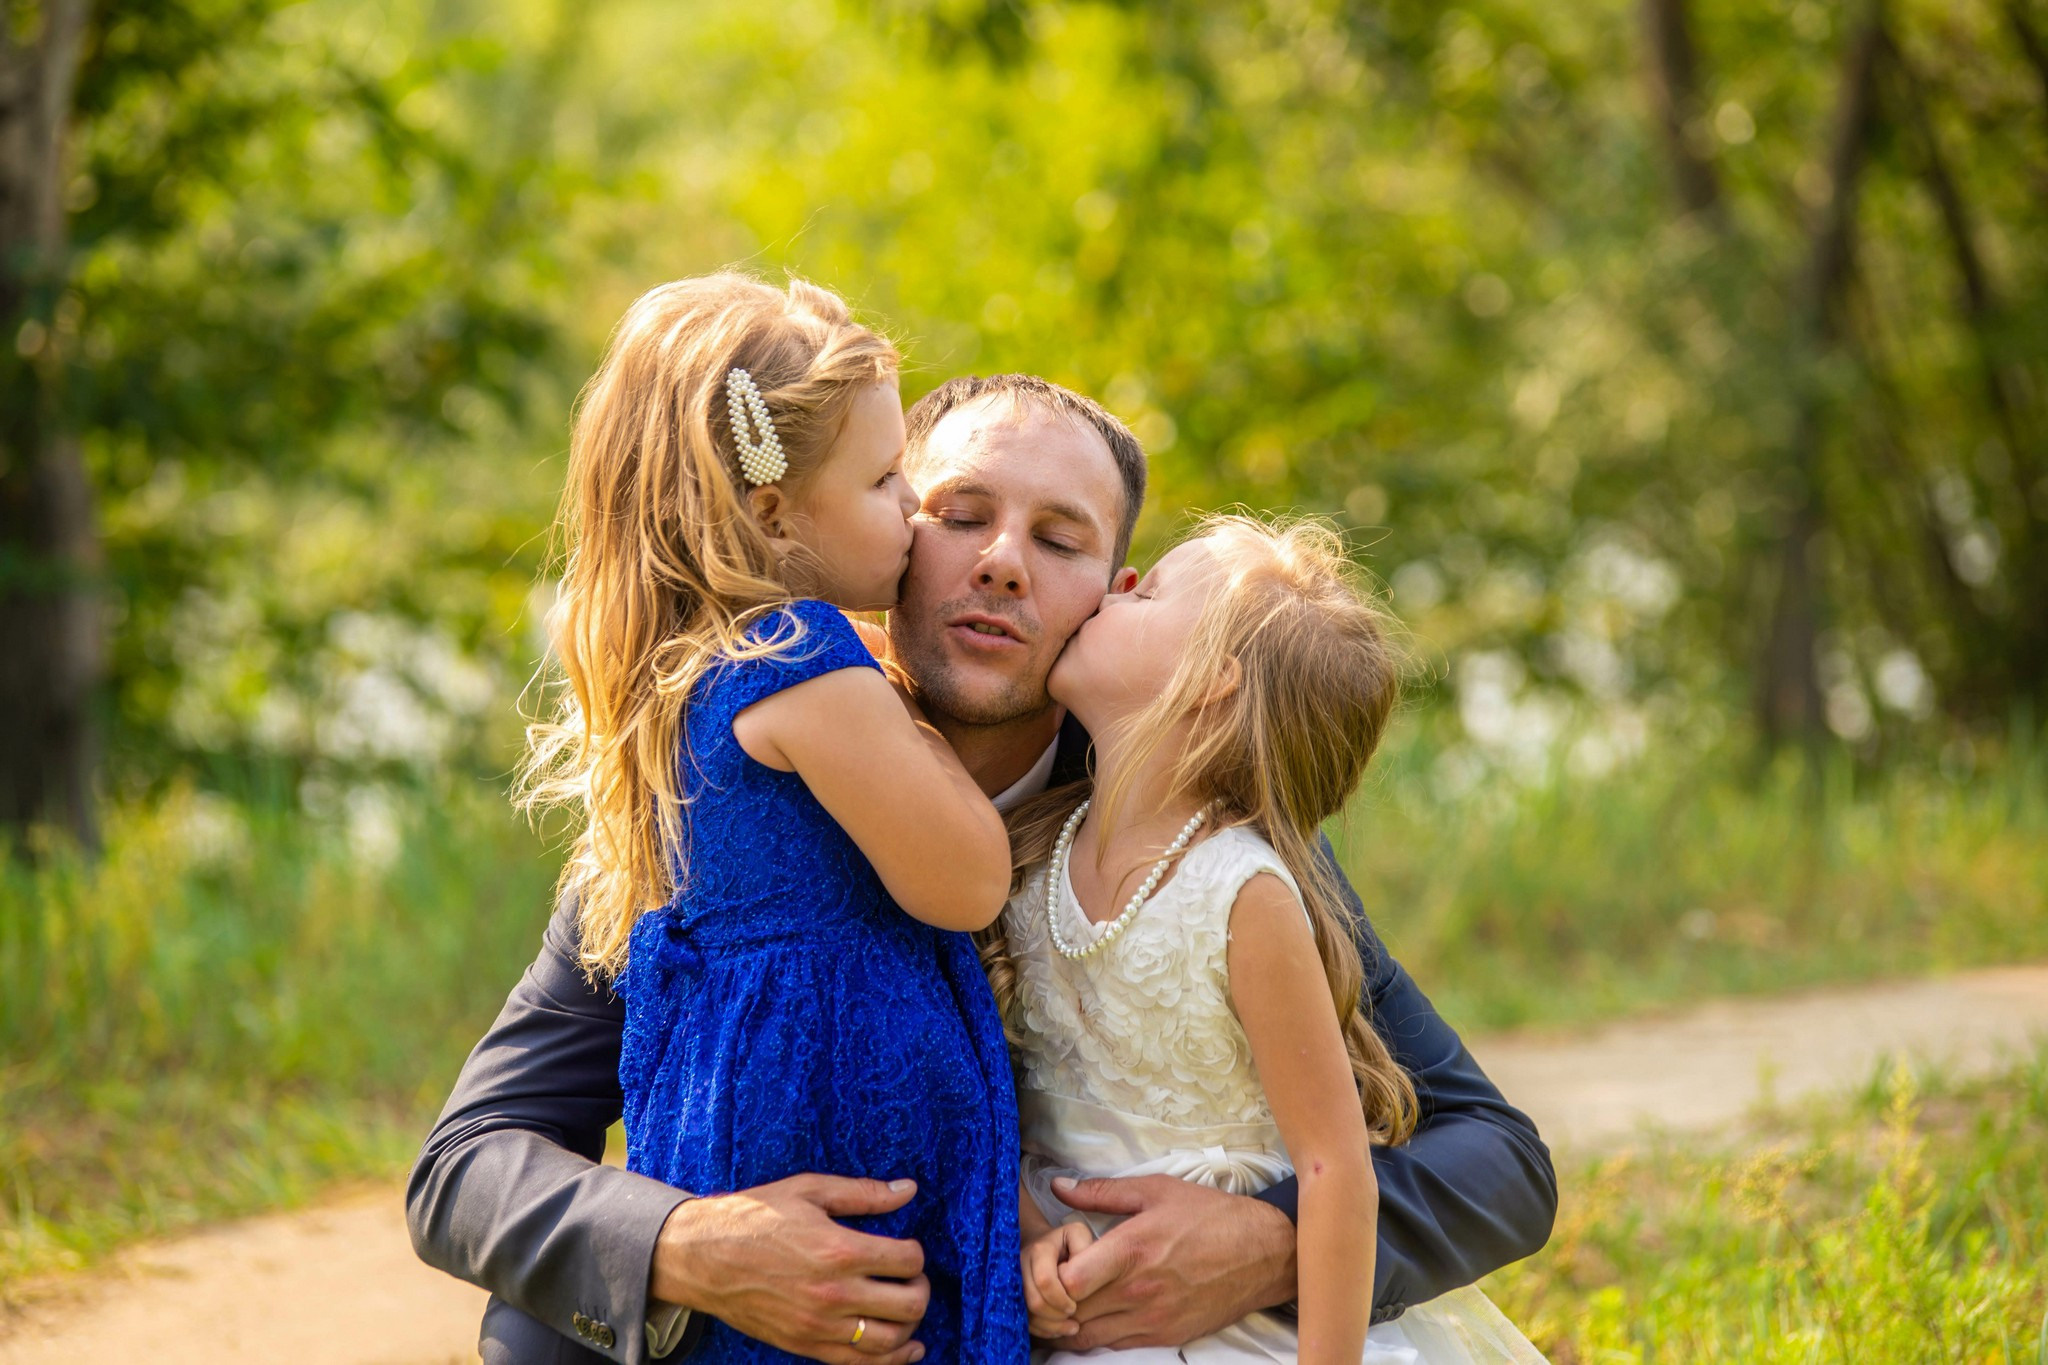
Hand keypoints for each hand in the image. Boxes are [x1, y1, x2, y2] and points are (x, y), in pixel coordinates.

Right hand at [649, 1173, 929, 1363]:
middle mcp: (833, 1293)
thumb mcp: (808, 1190)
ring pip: (890, 1341)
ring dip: (910, 1325)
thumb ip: (863, 1193)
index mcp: (838, 1250)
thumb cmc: (754, 1217)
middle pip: (908, 1305)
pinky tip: (907, 1348)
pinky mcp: (805, 1345)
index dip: (915, 1252)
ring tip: (905, 1306)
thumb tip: (908, 1189)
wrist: (702, 1257)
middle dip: (920, 1289)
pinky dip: (892, 1360)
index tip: (905, 1247)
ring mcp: (819, 1325)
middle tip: (911, 1277)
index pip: (907, 1260)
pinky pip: (859, 1364)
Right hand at [1021, 1221, 1094, 1340]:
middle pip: (1034, 1302)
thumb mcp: (1079, 1235)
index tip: (1075, 1305)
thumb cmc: (1067, 1243)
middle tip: (1073, 1318)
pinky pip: (1023, 1320)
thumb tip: (1082, 1275)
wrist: (1043, 1245)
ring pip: (1027, 1314)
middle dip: (1056, 1316)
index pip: (1045, 1281)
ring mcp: (1013, 1281)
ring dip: (1050, 1326)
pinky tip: (1058, 1329)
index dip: (1061, 1299)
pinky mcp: (1012, 1295)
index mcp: (1039, 1250)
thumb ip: (1084, 1249)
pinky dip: (1042, 1329)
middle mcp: (1020, 1265)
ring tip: (1070, 1328)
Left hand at [1051, 1174, 1296, 1350]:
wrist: (1261, 1254)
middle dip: (1051, 1301)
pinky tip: (1092, 1316)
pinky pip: (1114, 1346)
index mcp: (1132, 1250)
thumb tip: (1059, 1187)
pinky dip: (1094, 1335)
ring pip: (1087, 1336)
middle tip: (1045, 1285)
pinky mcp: (1164, 1337)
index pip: (1070, 1281)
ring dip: (1068, 1323)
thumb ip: (1102, 1191)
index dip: (1049, 1275)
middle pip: (1072, 1312)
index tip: (1049, 1261)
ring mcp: (1152, 1319)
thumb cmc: (1209, 1216)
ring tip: (1062, 1303)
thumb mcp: (1155, 1190)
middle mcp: (1139, 1291)